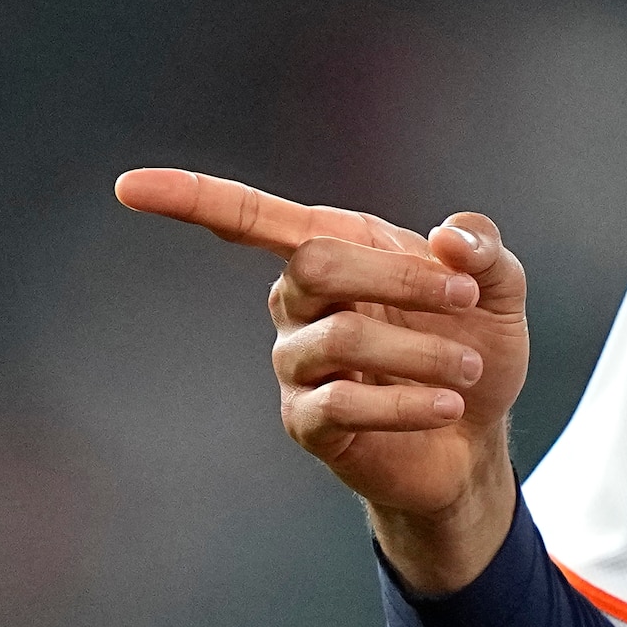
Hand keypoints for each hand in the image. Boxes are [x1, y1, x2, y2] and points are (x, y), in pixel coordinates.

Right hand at [111, 169, 530, 592]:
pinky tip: (446, 408)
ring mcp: (296, 364)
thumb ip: (483, 252)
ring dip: (419, 350)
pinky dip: (406, 401)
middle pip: (314, 264)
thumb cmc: (474, 348)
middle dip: (399, 277)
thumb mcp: (497, 291)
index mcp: (333, 249)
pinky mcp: (307, 423)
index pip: (248, 218)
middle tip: (464, 302)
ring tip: (467, 370)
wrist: (476, 441)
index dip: (190, 198)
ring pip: (339, 335)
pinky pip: (341, 402)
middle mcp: (298, 302)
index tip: (128, 186)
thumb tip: (451, 238)